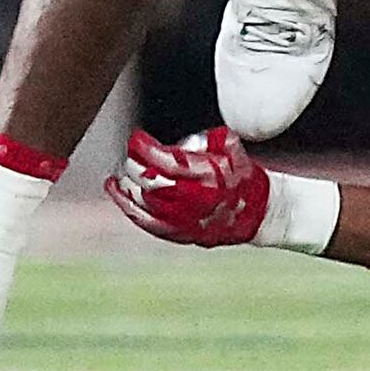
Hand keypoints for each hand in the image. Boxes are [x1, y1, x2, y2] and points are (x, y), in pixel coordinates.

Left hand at [107, 127, 268, 246]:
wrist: (253, 213)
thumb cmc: (240, 177)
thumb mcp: (234, 150)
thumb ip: (214, 140)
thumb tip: (197, 140)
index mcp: (207, 177)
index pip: (167, 161)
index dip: (147, 149)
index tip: (136, 138)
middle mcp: (192, 199)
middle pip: (151, 180)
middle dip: (135, 164)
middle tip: (132, 151)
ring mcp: (181, 219)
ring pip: (143, 200)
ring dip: (129, 182)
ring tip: (125, 170)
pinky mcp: (175, 232)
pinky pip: (143, 219)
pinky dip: (125, 204)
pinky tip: (116, 189)